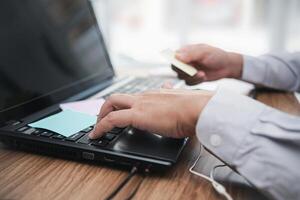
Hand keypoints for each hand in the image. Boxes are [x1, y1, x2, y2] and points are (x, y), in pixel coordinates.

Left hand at [89, 89, 213, 138]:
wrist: (197, 109)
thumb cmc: (194, 108)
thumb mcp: (180, 101)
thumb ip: (172, 95)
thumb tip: (170, 88)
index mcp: (154, 95)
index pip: (131, 97)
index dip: (121, 105)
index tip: (117, 112)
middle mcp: (144, 97)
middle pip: (117, 97)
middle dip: (106, 108)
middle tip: (102, 119)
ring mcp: (140, 104)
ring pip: (111, 103)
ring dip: (101, 116)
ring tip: (98, 129)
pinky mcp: (137, 115)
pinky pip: (112, 120)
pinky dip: (101, 127)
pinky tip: (97, 135)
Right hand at [173, 44, 242, 84]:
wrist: (226, 66)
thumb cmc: (216, 56)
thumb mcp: (204, 52)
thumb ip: (190, 54)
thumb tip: (177, 56)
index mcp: (185, 51)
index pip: (173, 57)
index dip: (177, 63)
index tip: (187, 66)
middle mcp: (184, 61)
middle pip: (176, 69)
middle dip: (186, 72)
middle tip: (196, 71)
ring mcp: (188, 70)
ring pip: (182, 77)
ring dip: (192, 77)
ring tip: (203, 74)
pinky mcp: (192, 78)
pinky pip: (188, 83)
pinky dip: (196, 81)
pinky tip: (204, 77)